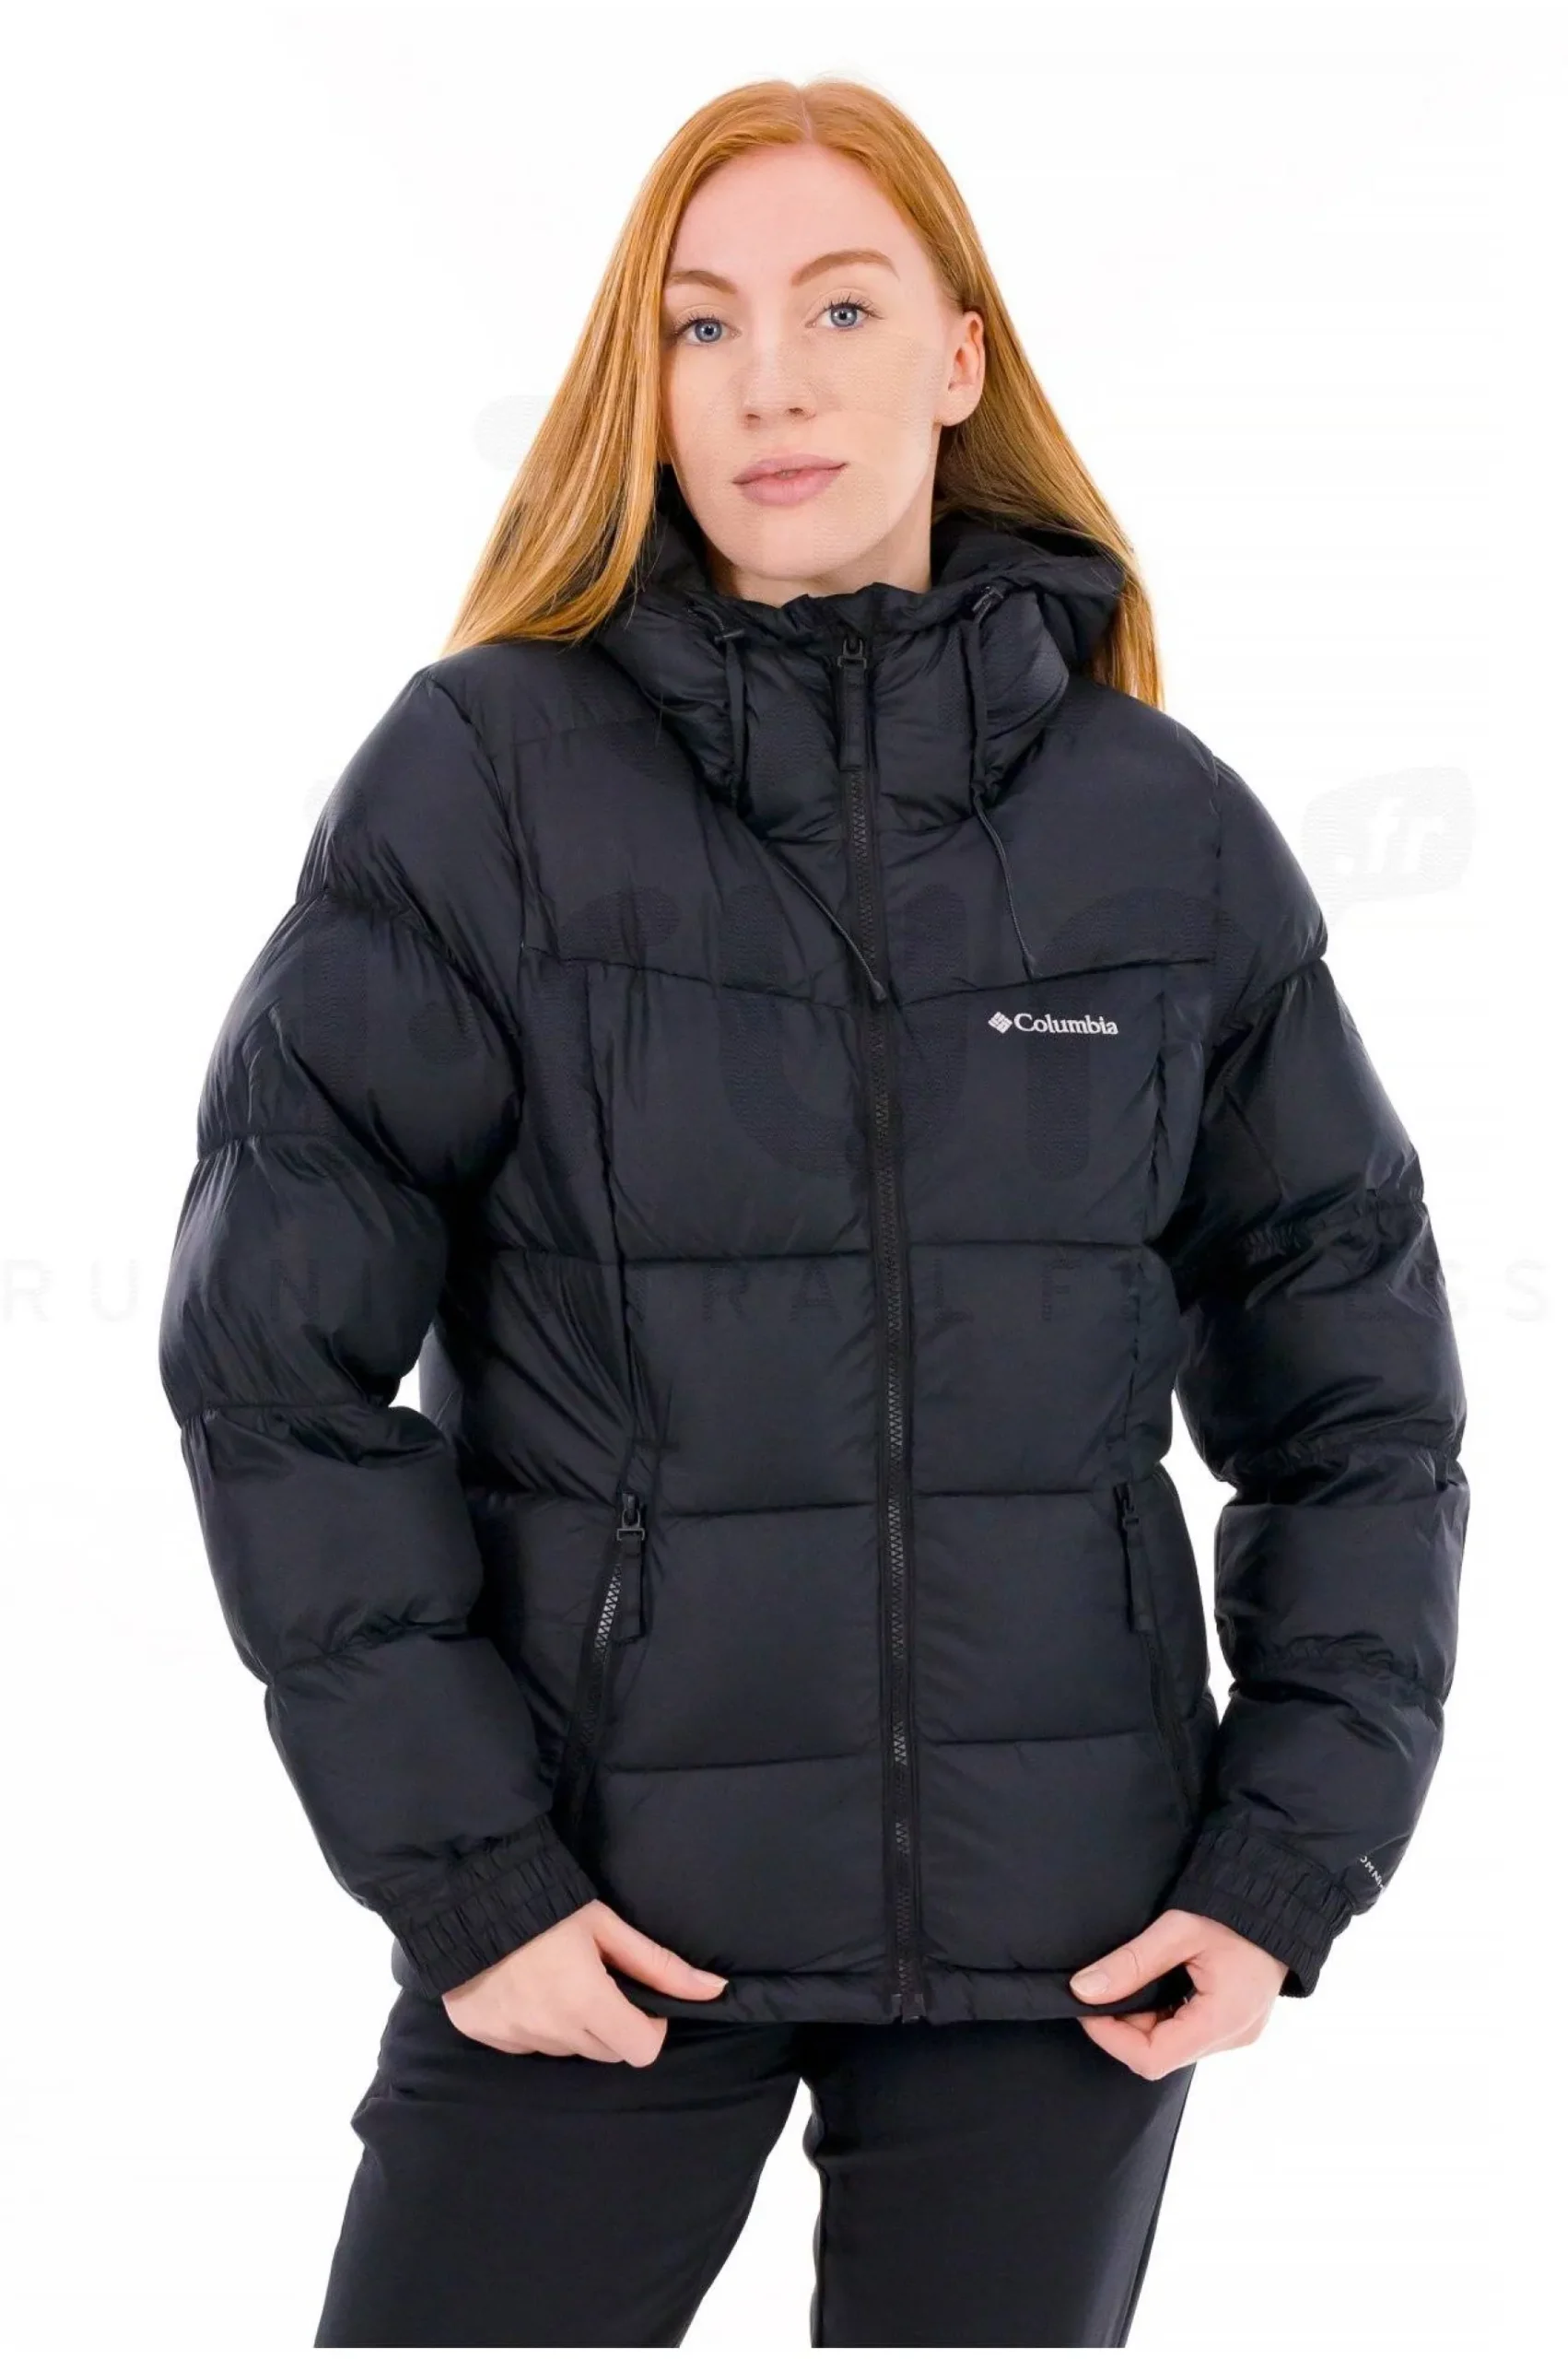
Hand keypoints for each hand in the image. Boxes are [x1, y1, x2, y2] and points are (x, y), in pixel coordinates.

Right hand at [441, 1900, 728, 2063]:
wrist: (471, 1895)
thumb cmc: (550, 1906)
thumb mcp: (608, 1927)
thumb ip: (661, 1965)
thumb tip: (715, 1990)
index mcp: (586, 2002)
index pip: (641, 2050)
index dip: (649, 2025)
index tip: (637, 1995)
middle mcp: (551, 2030)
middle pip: (606, 2052)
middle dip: (613, 2023)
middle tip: (597, 1980)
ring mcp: (514, 2038)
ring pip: (566, 2050)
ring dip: (572, 2025)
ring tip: (557, 1979)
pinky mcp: (485, 2036)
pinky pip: (527, 2045)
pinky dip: (534, 2026)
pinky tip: (524, 1987)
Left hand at [1069, 1909, 1288, 2076]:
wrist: (1279, 1897)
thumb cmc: (1233, 1910)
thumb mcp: (1178, 1930)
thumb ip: (1131, 1962)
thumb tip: (1082, 1989)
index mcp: (1222, 2020)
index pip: (1152, 2058)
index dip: (1110, 2037)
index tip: (1087, 2004)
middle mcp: (1233, 2036)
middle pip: (1161, 2055)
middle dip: (1125, 2026)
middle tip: (1109, 1984)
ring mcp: (1238, 2032)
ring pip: (1173, 2045)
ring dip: (1144, 2020)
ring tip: (1135, 1979)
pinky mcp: (1237, 2022)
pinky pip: (1190, 2032)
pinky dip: (1164, 2015)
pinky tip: (1161, 1983)